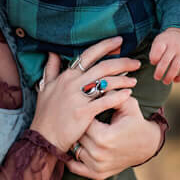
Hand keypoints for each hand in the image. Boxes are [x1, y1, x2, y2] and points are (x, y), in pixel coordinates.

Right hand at [29, 37, 139, 153]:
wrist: (43, 137)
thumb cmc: (45, 114)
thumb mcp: (45, 88)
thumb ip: (51, 69)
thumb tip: (53, 52)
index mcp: (66, 75)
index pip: (88, 55)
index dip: (105, 46)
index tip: (119, 41)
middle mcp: (72, 83)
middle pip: (102, 67)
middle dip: (122, 62)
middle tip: (136, 62)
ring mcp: (78, 98)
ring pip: (105, 82)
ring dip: (123, 79)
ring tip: (135, 79)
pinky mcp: (83, 112)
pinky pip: (105, 101)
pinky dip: (118, 96)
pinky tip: (129, 94)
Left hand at [65, 95, 161, 178]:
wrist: (147, 145)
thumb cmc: (135, 121)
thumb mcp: (128, 104)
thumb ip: (112, 92)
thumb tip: (97, 80)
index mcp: (104, 137)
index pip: (82, 121)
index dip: (83, 112)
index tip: (83, 106)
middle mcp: (99, 154)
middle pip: (77, 135)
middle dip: (77, 125)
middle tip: (76, 116)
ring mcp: (97, 166)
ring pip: (75, 149)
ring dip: (75, 139)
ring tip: (75, 129)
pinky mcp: (98, 174)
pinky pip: (75, 167)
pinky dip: (72, 158)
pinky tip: (75, 146)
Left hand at [149, 27, 179, 83]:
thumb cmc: (166, 41)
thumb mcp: (158, 40)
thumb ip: (154, 51)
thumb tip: (153, 63)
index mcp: (164, 41)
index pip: (158, 49)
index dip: (154, 57)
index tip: (153, 62)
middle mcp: (173, 47)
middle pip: (166, 60)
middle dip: (160, 71)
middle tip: (156, 77)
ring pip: (176, 67)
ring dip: (169, 77)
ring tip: (165, 81)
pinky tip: (174, 80)